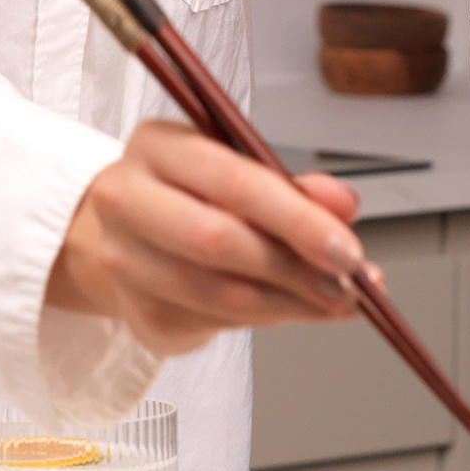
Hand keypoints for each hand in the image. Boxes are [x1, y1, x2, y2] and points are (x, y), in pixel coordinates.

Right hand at [45, 121, 375, 358]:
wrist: (122, 234)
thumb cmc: (189, 195)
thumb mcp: (238, 169)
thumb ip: (292, 186)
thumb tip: (342, 205)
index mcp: (156, 146)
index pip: (234, 182)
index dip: (298, 220)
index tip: (347, 250)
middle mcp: (125, 198)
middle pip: (218, 241)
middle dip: (295, 269)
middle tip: (348, 285)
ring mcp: (122, 260)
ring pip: (217, 293)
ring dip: (288, 304)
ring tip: (333, 302)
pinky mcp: (136, 312)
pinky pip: (213, 324)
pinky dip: (265, 319)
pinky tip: (294, 309)